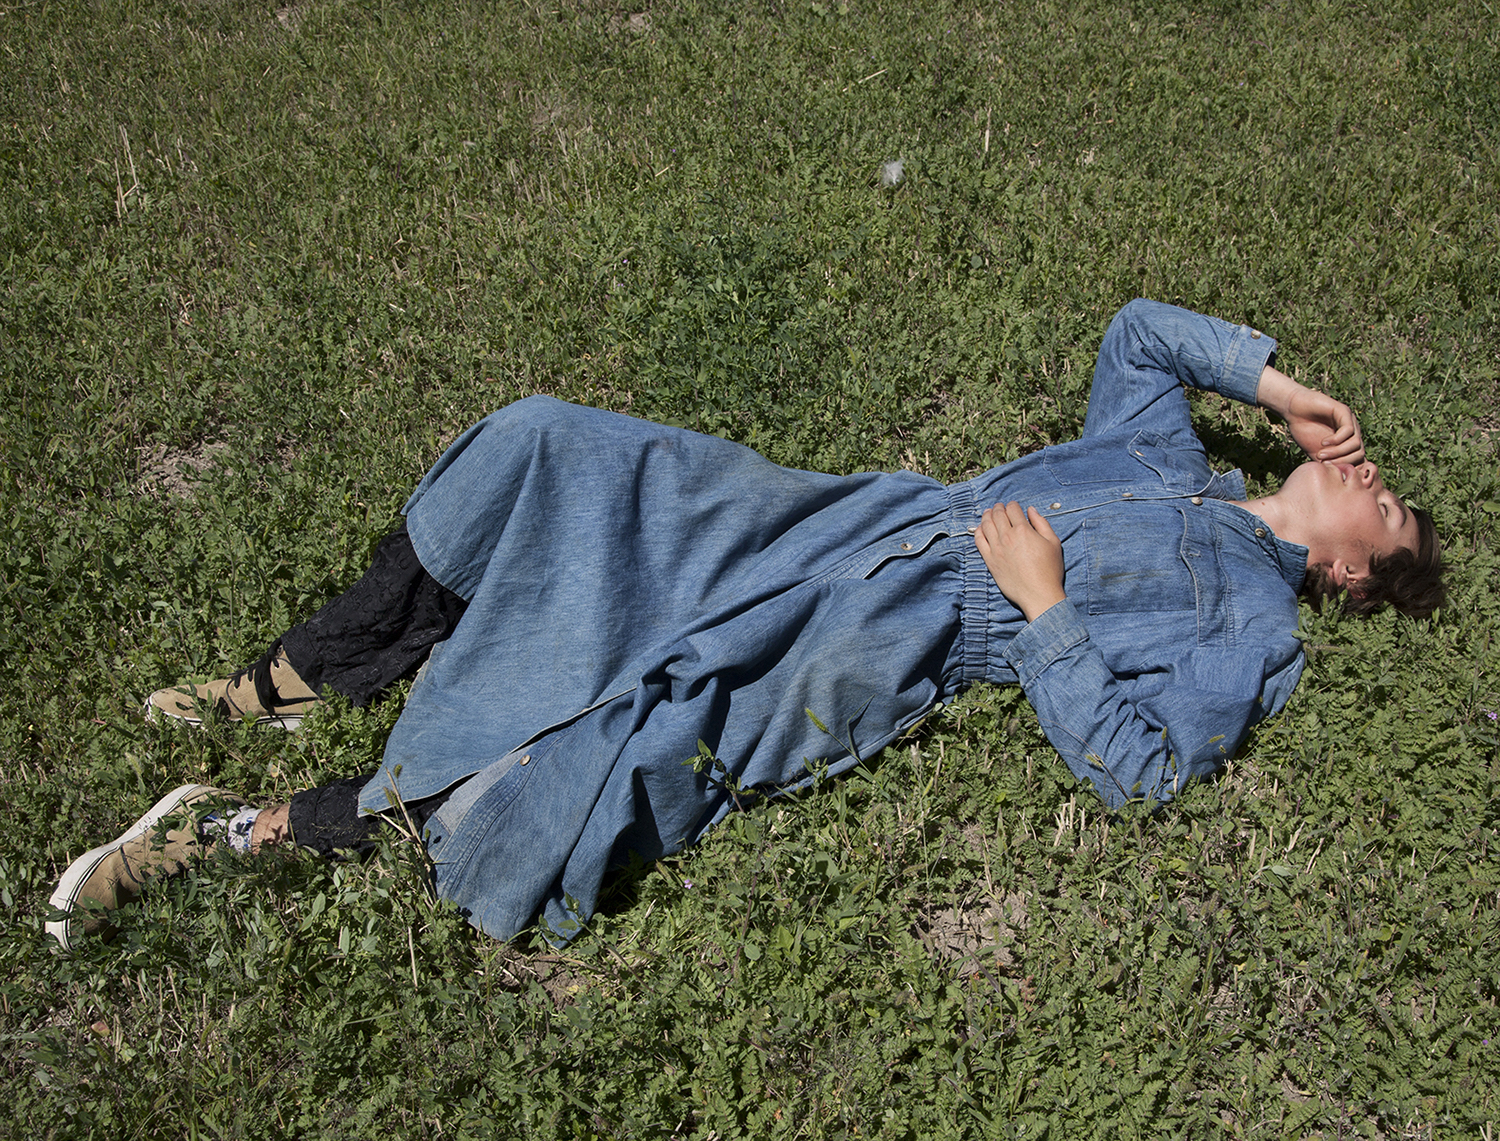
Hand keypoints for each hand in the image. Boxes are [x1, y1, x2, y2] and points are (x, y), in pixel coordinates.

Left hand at [973, 501, 1065, 622]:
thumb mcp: (1053, 542)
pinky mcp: (990, 560)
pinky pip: (979, 541)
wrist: (1039, 594)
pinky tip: (981, 528)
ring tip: (988, 513)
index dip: (1013, 505)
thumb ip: (1041, 523)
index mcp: (1023, 530)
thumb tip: (1031, 510)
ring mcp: (996, 549)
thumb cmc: (1049, 570)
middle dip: (998, 508)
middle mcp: (1007, 537)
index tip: (1013, 506)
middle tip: (999, 507)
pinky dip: (978, 531)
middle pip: (997, 515)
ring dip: (987, 516)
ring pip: (986, 525)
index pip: (1013, 509)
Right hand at [1256, 365, 1365, 463]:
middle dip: (1343, 462)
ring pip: (1356, 443)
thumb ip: (1327, 464)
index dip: (1347, 469)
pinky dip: (1336, 440)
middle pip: (1360, 454)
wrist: (1295, 409)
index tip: (1330, 473)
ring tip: (1321, 454)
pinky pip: (1348, 431)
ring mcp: (1350, 422)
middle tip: (1325, 463)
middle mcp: (1352, 433)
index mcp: (1348, 443)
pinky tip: (1323, 442)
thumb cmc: (1304, 430)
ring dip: (1338, 452)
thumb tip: (1334, 482)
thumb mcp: (1316, 453)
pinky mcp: (1344, 412)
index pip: (1358, 460)